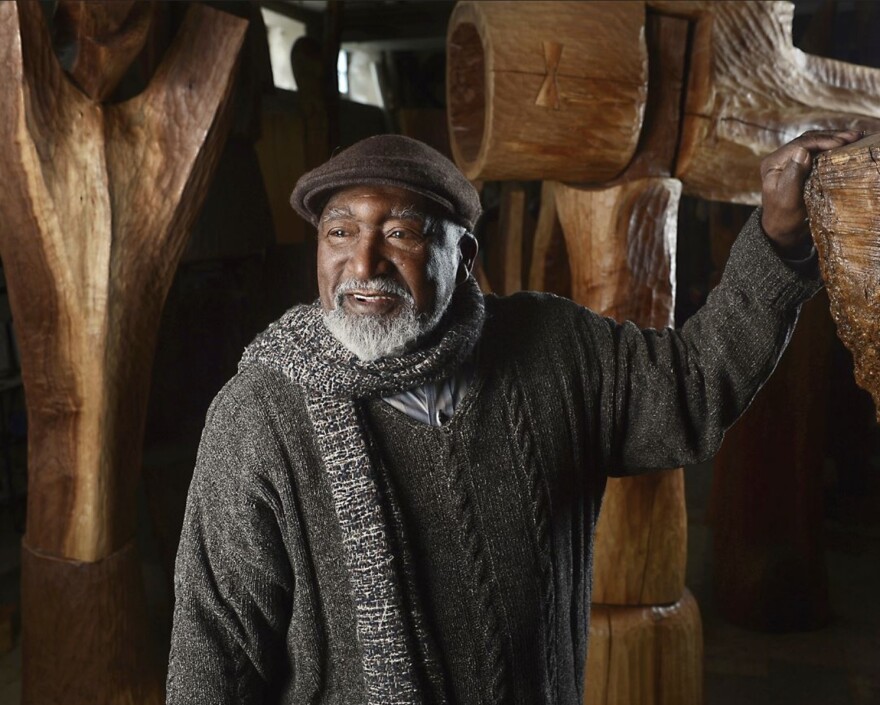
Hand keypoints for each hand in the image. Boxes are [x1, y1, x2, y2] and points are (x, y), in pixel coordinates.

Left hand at [760, 129, 862, 254]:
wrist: (783, 230)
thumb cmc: (784, 218)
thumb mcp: (788, 199)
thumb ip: (793, 175)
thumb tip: (803, 151)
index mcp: (772, 163)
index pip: (800, 145)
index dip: (822, 141)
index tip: (843, 143)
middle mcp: (779, 159)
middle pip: (807, 140)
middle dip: (832, 136)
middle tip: (854, 136)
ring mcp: (789, 161)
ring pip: (813, 143)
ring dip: (834, 139)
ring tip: (854, 138)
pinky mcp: (799, 166)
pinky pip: (816, 151)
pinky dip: (831, 147)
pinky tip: (846, 146)